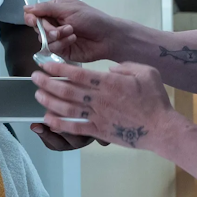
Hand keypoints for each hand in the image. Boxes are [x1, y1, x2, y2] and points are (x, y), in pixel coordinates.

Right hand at [24, 0, 120, 62]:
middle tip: (58, 28)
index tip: (33, 20)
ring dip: (56, 35)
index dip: (32, 17)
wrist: (108, 37)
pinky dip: (61, 43)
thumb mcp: (69, 9)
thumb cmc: (92, 19)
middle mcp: (54, 24)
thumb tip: (27, 8)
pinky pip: (52, 49)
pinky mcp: (62, 51)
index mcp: (55, 11)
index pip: (35, 14)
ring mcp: (58, 38)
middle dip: (46, 28)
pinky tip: (73, 39)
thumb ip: (47, 8)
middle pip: (37, 28)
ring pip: (43, 40)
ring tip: (71, 31)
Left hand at [31, 61, 177, 150]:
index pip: (77, 74)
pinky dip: (59, 124)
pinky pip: (75, 128)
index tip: (45, 65)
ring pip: (67, 108)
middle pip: (66, 90)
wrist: (161, 128)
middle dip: (47, 83)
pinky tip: (48, 120)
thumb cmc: (155, 99)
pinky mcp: (100, 131)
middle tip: (34, 78)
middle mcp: (99, 99)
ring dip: (49, 102)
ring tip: (37, 96)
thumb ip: (126, 66)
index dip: (58, 69)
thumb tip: (110, 69)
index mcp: (109, 82)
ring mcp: (98, 116)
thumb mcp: (145, 71)